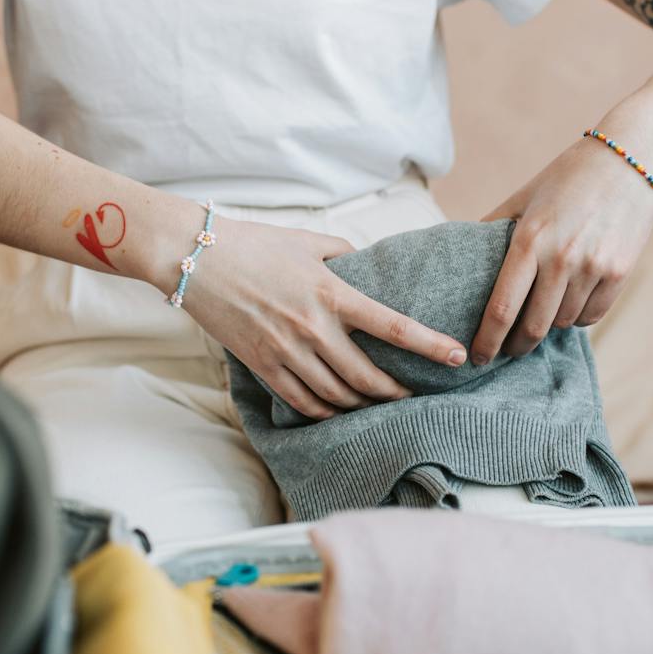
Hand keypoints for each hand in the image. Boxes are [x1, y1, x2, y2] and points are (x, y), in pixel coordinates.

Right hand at [182, 217, 467, 419]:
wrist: (195, 257)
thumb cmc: (253, 243)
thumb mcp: (307, 241)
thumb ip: (344, 254)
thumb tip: (369, 266)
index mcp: (331, 293)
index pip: (393, 326)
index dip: (430, 345)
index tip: (458, 357)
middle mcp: (313, 328)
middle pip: (368, 376)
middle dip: (397, 392)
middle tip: (414, 396)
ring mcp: (286, 351)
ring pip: (337, 395)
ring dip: (363, 405)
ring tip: (380, 406)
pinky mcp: (263, 365)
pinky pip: (303, 401)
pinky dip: (326, 412)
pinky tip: (339, 411)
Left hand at [470, 136, 652, 363]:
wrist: (630, 161)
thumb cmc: (568, 178)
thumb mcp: (523, 196)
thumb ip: (494, 227)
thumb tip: (461, 255)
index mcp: (529, 240)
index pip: (501, 308)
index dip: (487, 340)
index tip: (477, 356)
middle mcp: (561, 258)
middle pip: (533, 327)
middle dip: (516, 346)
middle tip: (507, 350)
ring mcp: (593, 267)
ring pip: (562, 322)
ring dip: (548, 326)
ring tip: (539, 317)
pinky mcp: (619, 273)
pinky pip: (592, 316)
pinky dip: (577, 317)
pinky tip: (569, 305)